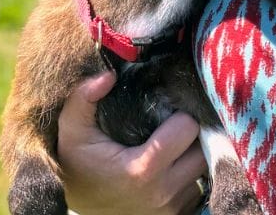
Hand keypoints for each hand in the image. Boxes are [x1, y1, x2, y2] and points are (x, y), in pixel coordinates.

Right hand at [58, 72, 208, 214]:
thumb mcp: (71, 130)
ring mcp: (172, 208)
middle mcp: (164, 192)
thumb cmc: (77, 164)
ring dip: (194, 153)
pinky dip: (191, 173)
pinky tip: (174, 163)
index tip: (169, 111)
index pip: (189, 128)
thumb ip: (83, 98)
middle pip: (203, 148)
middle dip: (193, 133)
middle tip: (175, 124)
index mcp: (143, 169)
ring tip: (175, 143)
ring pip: (203, 168)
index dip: (181, 114)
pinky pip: (199, 187)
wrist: (77, 202)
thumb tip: (109, 75)